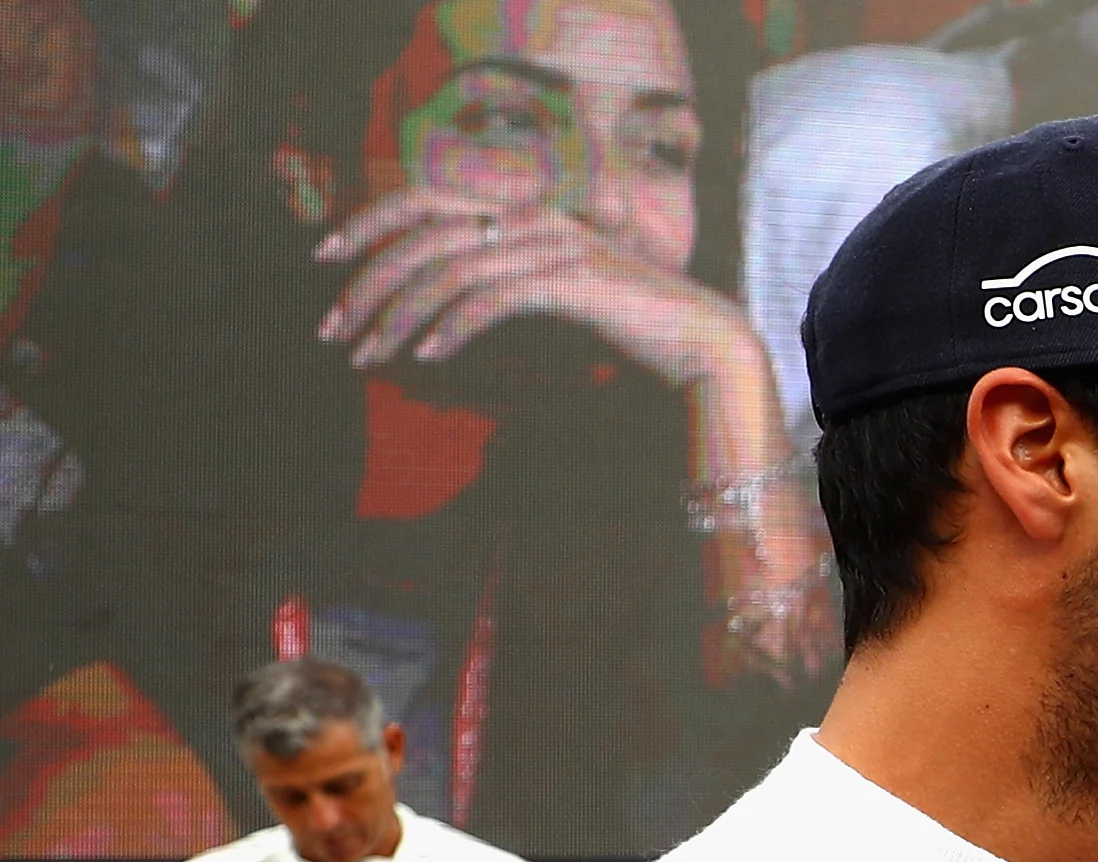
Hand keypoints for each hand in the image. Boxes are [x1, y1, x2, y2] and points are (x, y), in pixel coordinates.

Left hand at [316, 189, 759, 389]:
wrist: (700, 339)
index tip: (325, 257)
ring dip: (398, 316)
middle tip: (333, 328)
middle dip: (368, 281)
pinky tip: (427, 357)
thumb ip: (504, 283)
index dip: (369, 220)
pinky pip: (492, 299)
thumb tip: (441, 302)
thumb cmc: (626, 324)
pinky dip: (452, 327)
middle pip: (424, 236)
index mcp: (523, 211)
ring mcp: (553, 247)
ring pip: (449, 272)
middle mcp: (532, 218)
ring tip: (370, 355)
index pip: (426, 198)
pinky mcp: (571, 283)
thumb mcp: (554, 292)